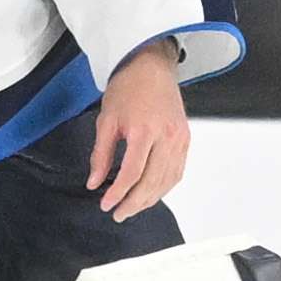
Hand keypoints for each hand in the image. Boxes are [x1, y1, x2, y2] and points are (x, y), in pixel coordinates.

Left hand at [88, 39, 190, 220]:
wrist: (152, 66)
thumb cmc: (128, 87)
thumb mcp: (106, 120)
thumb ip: (100, 155)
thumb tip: (95, 182)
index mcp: (145, 131)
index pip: (132, 174)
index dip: (118, 194)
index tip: (106, 204)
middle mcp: (167, 137)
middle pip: (151, 182)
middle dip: (134, 203)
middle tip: (118, 214)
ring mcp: (180, 139)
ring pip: (166, 180)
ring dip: (150, 199)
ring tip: (132, 208)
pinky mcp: (186, 139)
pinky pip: (177, 172)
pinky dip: (164, 187)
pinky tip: (152, 193)